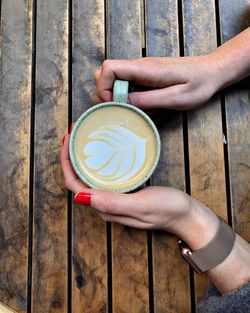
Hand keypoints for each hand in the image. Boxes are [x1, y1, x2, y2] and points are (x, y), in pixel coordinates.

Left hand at [61, 134, 249, 293]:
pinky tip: (101, 150)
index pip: (75, 185)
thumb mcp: (141, 205)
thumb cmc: (167, 209)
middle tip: (74, 133)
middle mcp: (105, 204)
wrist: (186, 215)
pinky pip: (103, 175)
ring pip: (89, 176)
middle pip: (78, 179)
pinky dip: (97, 161)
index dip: (67, 163)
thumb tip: (80, 197)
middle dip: (71, 156)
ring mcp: (114, 198)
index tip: (68, 140)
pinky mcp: (123, 192)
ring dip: (82, 157)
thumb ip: (113, 203)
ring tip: (82, 137)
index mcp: (105, 208)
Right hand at [94, 55, 221, 109]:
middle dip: (108, 93)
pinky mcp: (146, 76)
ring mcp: (142, 70)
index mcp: (145, 69)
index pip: (109, 68)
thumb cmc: (198, 84)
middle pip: (106, 73)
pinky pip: (129, 85)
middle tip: (124, 109)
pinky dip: (132, 97)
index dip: (104, 87)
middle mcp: (140, 66)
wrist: (212, 71)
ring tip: (141, 108)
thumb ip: (149, 100)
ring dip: (121, 97)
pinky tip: (148, 105)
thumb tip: (124, 103)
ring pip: (116, 80)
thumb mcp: (176, 98)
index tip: (113, 104)